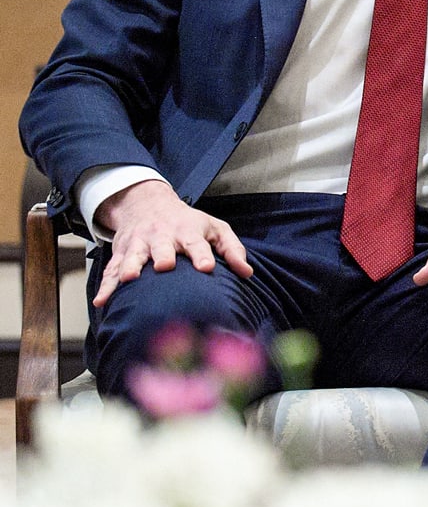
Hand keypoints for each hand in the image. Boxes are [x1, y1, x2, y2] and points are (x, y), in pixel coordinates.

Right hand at [93, 179, 252, 307]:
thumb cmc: (188, 222)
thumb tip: (247, 273)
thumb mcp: (214, 228)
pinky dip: (106, 286)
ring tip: (128, 279)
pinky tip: (101, 302)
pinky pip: (111, 271)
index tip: (207, 268)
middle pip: (162, 247)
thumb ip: (232, 249)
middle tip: (164, 266)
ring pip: (132, 257)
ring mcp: (139, 245)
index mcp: (187, 231)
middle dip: (162, 256)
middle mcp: (162, 237)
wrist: (147, 203)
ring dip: (130, 267)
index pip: (197, 243)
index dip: (202, 255)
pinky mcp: (121, 254)